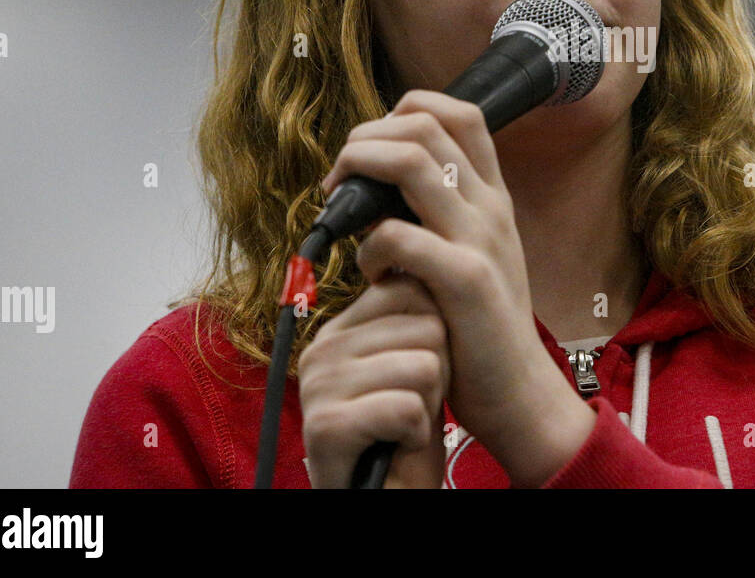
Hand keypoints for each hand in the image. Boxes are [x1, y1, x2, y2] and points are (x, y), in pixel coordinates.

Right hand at [298, 272, 449, 487]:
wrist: (387, 494)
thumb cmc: (405, 430)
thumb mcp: (415, 362)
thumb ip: (417, 317)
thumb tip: (433, 260)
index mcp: (340, 327)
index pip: (411, 287)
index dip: (436, 333)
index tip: (418, 370)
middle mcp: (321, 348)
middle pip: (427, 326)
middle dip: (437, 373)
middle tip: (410, 405)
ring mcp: (317, 385)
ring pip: (424, 366)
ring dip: (428, 405)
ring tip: (403, 424)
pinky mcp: (325, 425)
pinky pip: (407, 407)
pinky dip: (417, 434)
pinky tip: (397, 445)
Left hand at [318, 89, 595, 485]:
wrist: (518, 391)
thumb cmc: (479, 326)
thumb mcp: (474, 256)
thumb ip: (441, 218)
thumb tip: (381, 187)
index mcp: (493, 197)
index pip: (460, 112)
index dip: (409, 109)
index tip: (375, 146)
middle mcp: (491, 207)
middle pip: (425, 125)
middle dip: (367, 137)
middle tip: (342, 177)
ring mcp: (480, 240)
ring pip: (411, 162)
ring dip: (359, 170)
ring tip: (342, 207)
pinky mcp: (463, 280)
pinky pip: (397, 235)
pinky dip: (368, 246)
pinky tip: (369, 272)